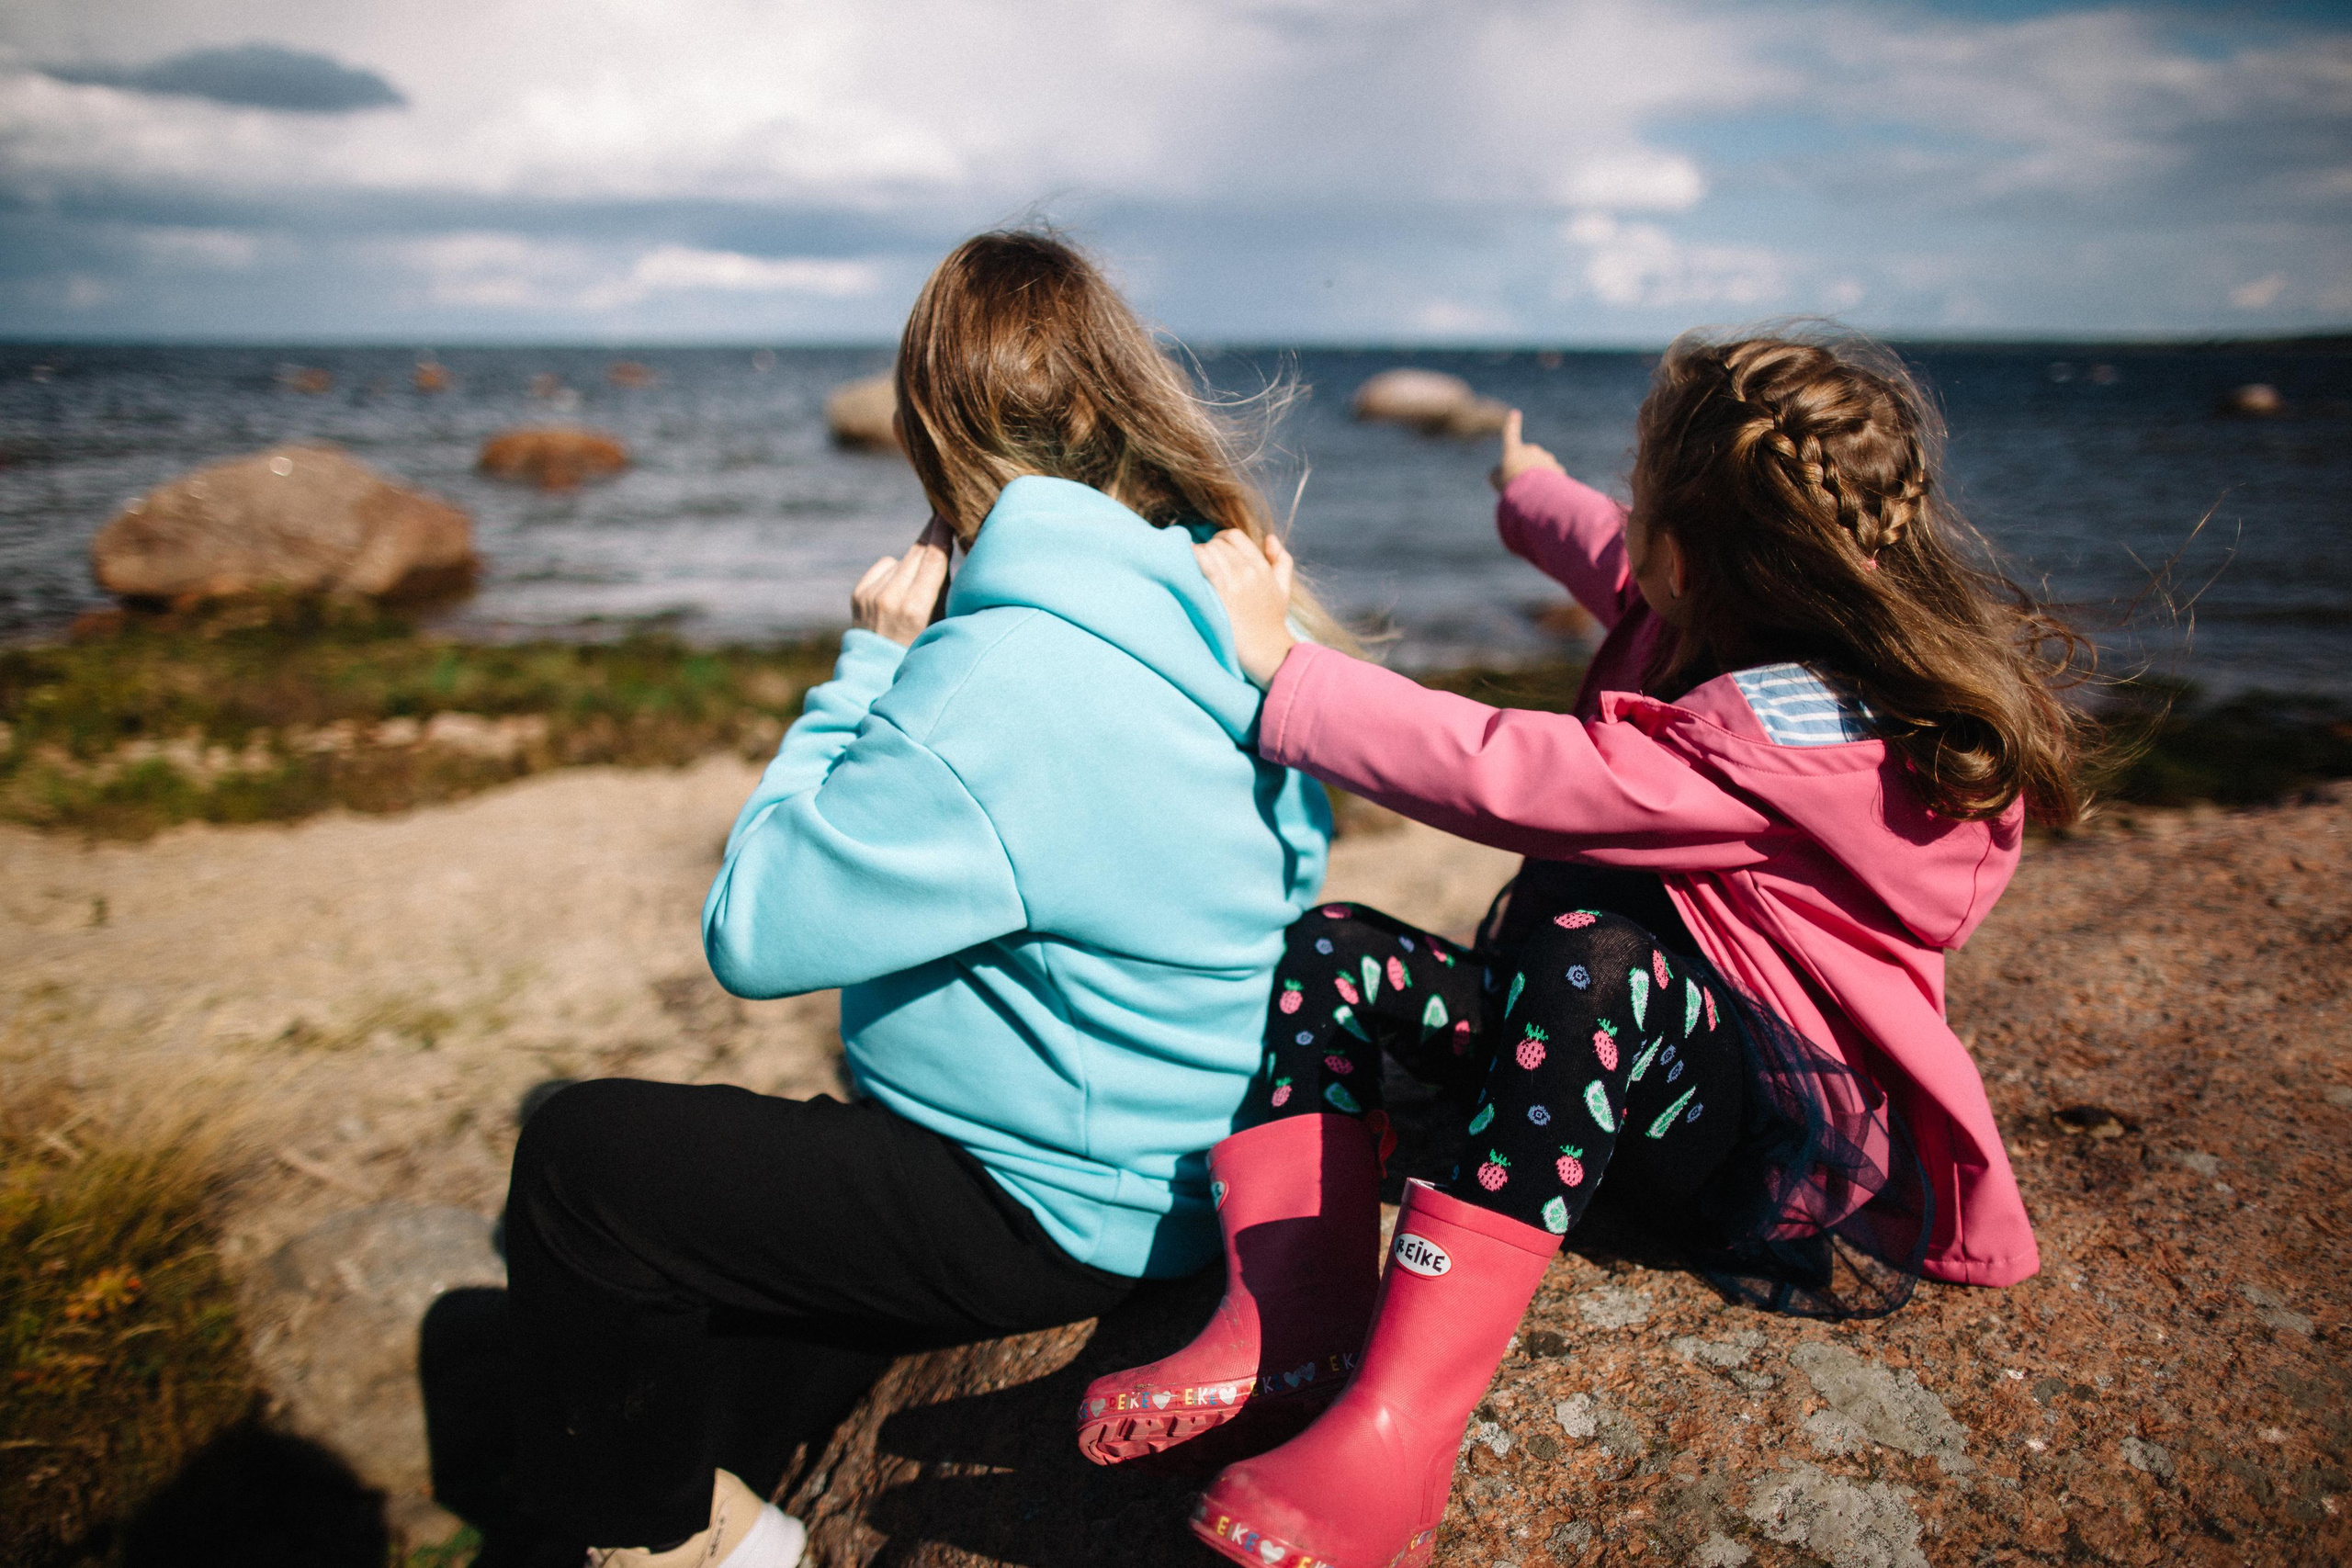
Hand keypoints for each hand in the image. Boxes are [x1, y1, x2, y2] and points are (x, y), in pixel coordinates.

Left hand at [852, 515, 953, 645]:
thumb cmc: (922, 651)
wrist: (878, 676)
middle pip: (917, 553)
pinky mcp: (859, 593)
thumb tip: (946, 550)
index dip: (942, 532)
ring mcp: (871, 595)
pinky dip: (894, 572)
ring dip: (914, 563)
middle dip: (931, 537)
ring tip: (920, 585)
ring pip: (901, 560)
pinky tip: (899, 591)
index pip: (933, 558)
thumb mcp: (941, 623)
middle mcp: (890, 598)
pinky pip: (885, 566)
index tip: (948, 511)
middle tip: (943, 519)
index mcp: (916, 608)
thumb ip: (944, 589)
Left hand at [1193, 529, 1296, 688]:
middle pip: (1217, 544)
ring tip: (1190, 570)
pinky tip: (1182, 564)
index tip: (1212, 553)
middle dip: (1206, 551)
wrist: (1267, 653)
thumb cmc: (1271, 623)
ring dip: (1195, 557)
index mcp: (1262, 566)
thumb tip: (1270, 538)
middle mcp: (1249, 570)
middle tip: (1199, 566)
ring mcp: (1235, 582)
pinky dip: (1190, 557)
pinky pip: (1202, 563)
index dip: (1219, 540)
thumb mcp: (1283, 590)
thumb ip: (1281, 561)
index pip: (1234, 536)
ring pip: (1208, 551)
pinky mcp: (1221, 595)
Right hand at [1489, 409, 1565, 492]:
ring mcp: (1546, 458)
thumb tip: (1500, 472)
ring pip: (1541, 467)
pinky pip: (1552, 475)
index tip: (1515, 413)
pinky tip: (1545, 494)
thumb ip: (1497, 473)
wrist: (1535, 494)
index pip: (1511, 433)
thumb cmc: (1512, 486)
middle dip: (1525, 468)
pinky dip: (1548, 484)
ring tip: (1533, 492)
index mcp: (1514, 450)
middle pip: (1527, 459)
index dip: (1512, 424)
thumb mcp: (1496, 480)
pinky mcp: (1558, 469)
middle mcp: (1531, 450)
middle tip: (1519, 485)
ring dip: (1537, 477)